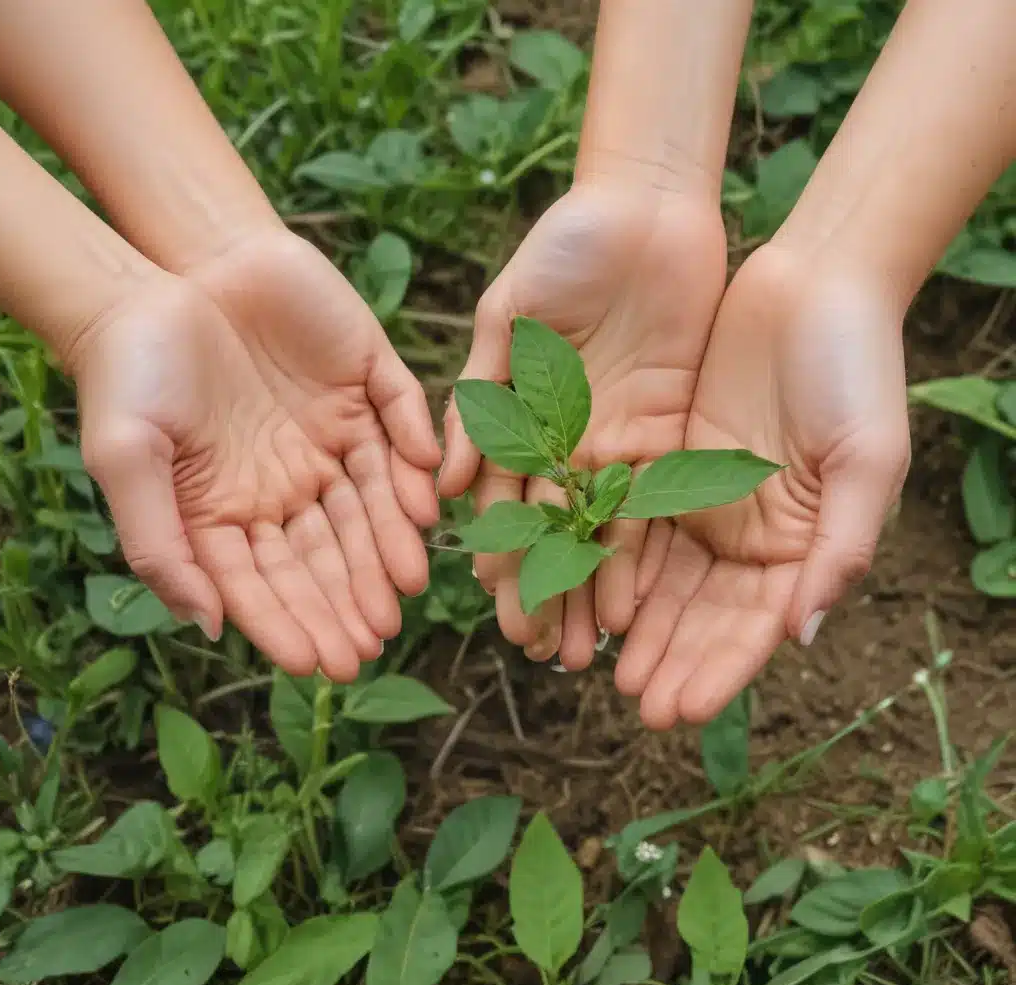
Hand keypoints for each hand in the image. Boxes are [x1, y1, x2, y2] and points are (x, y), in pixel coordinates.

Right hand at [74, 230, 439, 679]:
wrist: (160, 272)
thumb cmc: (130, 372)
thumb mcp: (127, 460)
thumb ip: (161, 544)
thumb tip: (208, 626)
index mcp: (236, 508)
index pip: (270, 578)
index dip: (295, 620)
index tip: (320, 663)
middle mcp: (292, 479)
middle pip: (330, 549)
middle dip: (352, 596)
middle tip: (375, 640)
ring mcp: (334, 430)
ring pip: (374, 498)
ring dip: (392, 542)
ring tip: (410, 587)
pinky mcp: (365, 379)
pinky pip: (398, 420)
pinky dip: (412, 457)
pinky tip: (423, 501)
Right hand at [438, 182, 726, 669]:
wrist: (649, 206)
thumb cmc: (566, 245)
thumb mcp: (511, 312)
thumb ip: (482, 389)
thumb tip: (445, 478)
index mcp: (519, 414)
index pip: (504, 503)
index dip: (500, 556)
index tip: (496, 611)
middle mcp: (565, 439)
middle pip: (551, 529)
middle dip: (545, 590)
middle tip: (540, 653)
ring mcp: (615, 439)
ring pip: (599, 529)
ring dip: (591, 588)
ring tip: (586, 650)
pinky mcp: (666, 430)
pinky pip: (651, 502)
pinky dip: (639, 552)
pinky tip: (631, 601)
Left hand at [615, 245, 910, 728]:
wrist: (812, 288)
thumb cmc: (856, 370)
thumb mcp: (866, 460)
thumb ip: (839, 548)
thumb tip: (804, 635)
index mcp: (801, 544)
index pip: (755, 626)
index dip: (719, 670)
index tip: (680, 709)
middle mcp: (749, 534)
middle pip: (702, 613)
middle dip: (670, 659)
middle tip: (636, 705)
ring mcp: (705, 501)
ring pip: (661, 577)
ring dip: (633, 624)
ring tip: (601, 668)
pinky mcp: (668, 463)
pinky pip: (632, 520)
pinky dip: (610, 558)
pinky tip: (584, 595)